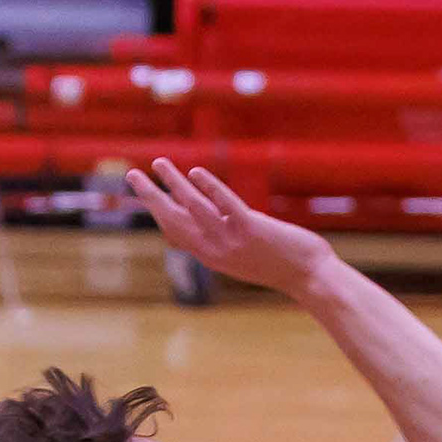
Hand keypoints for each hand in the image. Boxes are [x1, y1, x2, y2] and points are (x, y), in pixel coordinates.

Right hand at [127, 159, 333, 296]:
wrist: (310, 278)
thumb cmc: (283, 266)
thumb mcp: (246, 256)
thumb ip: (227, 241)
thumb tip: (215, 225)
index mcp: (212, 256)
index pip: (176, 232)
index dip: (158, 211)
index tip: (145, 192)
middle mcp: (216, 250)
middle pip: (174, 220)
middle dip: (151, 197)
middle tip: (131, 175)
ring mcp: (231, 240)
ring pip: (194, 209)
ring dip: (173, 184)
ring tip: (159, 163)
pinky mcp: (251, 229)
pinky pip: (225, 205)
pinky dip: (210, 187)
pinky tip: (195, 172)